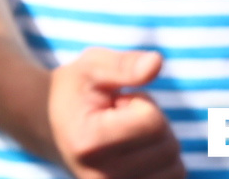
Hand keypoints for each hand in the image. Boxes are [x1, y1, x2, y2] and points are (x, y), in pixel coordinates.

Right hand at [47, 49, 184, 178]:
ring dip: (159, 146)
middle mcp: (100, 178)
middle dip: (153, 124)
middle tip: (119, 119)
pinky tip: (137, 154)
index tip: (113, 103)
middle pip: (169, 146)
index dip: (140, 101)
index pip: (153, 122)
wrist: (51, 127)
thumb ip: (123, 65)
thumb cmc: (75, 91)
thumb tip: (157, 61)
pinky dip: (165, 165)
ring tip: (127, 137)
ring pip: (177, 168)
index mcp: (88, 143)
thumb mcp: (91, 67)